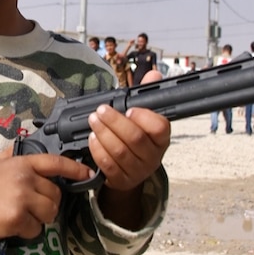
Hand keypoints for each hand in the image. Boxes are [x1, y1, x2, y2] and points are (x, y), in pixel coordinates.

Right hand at [0, 148, 92, 239]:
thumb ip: (17, 157)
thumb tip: (36, 153)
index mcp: (22, 163)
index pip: (55, 162)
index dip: (75, 168)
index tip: (88, 174)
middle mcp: (24, 177)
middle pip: (55, 195)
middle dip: (47, 204)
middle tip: (29, 206)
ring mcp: (21, 197)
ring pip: (50, 213)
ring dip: (39, 219)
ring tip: (21, 215)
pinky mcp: (17, 217)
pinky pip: (36, 229)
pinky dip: (27, 231)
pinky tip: (12, 224)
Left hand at [87, 70, 169, 228]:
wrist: (128, 170)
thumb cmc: (135, 138)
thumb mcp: (142, 118)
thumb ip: (145, 96)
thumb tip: (153, 74)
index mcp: (161, 139)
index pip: (161, 127)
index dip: (144, 117)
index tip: (129, 109)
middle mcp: (153, 157)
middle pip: (135, 138)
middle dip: (115, 122)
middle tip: (101, 110)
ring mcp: (138, 171)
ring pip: (120, 152)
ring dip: (103, 133)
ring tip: (93, 120)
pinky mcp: (121, 180)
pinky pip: (108, 165)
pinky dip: (98, 150)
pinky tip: (92, 138)